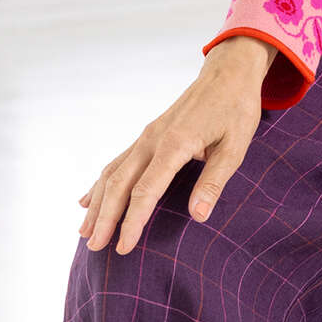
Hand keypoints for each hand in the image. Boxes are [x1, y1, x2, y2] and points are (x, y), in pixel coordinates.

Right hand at [76, 38, 275, 255]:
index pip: (146, 191)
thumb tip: (198, 216)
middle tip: (94, 247)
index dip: (132, 221)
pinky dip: (101, 183)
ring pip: (112, 172)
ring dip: (97, 203)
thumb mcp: (236, 147)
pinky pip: (118, 161)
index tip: (123, 247)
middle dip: (105, 218)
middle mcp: (153, 139)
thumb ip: (214, 181)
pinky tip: (88, 200)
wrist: (228, 73)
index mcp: (175, 144)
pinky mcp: (148, 135)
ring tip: (85, 232)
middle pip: (120, 184)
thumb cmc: (236, 109)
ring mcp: (147, 136)